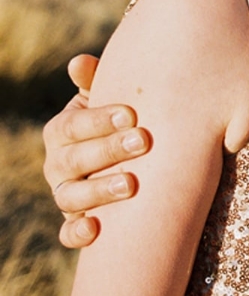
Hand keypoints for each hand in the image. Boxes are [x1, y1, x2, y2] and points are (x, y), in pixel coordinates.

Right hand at [41, 54, 149, 248]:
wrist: (138, 155)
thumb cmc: (126, 119)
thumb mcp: (114, 97)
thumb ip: (99, 81)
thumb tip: (80, 62)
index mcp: (62, 131)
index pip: (71, 125)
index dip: (97, 120)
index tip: (131, 114)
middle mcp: (58, 164)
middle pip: (73, 160)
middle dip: (107, 150)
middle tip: (142, 141)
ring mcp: (66, 195)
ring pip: (70, 197)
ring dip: (98, 192)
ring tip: (131, 184)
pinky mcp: (77, 222)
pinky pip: (69, 233)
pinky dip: (77, 234)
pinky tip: (95, 229)